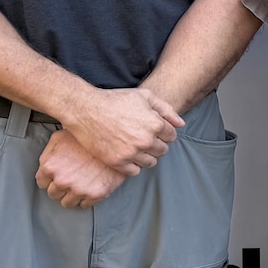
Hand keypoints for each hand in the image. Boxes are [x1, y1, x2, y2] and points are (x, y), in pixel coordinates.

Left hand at [35, 130, 127, 208]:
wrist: (114, 142)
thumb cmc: (87, 139)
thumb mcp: (60, 138)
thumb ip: (49, 153)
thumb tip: (45, 162)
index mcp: (50, 167)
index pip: (42, 183)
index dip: (50, 179)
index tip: (56, 177)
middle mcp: (62, 180)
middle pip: (54, 194)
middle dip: (60, 188)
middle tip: (69, 180)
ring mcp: (78, 189)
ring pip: (67, 203)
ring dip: (72, 196)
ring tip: (79, 185)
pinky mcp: (95, 195)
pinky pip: (85, 205)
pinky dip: (87, 199)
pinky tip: (90, 188)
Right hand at [61, 86, 182, 173]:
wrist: (86, 110)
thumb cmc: (115, 100)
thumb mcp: (144, 96)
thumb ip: (166, 109)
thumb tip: (181, 124)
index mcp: (155, 124)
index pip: (172, 136)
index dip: (163, 132)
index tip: (152, 129)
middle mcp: (146, 141)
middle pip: (162, 150)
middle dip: (156, 144)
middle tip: (142, 137)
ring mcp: (131, 153)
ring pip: (151, 162)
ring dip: (146, 155)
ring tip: (134, 145)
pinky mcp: (117, 162)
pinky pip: (135, 171)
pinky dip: (133, 165)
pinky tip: (126, 154)